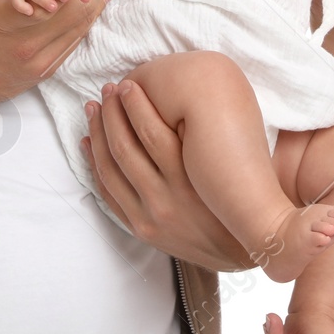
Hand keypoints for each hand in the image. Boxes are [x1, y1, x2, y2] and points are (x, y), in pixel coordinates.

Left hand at [81, 79, 253, 271]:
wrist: (245, 248)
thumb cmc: (238, 197)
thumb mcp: (230, 166)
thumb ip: (207, 137)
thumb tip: (188, 98)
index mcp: (191, 177)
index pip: (152, 132)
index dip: (135, 105)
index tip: (127, 85)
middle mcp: (167, 197)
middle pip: (125, 147)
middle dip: (111, 114)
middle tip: (107, 90)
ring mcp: (151, 216)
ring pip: (111, 169)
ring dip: (98, 134)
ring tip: (93, 109)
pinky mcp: (141, 229)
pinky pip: (109, 194)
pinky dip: (94, 166)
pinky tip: (88, 144)